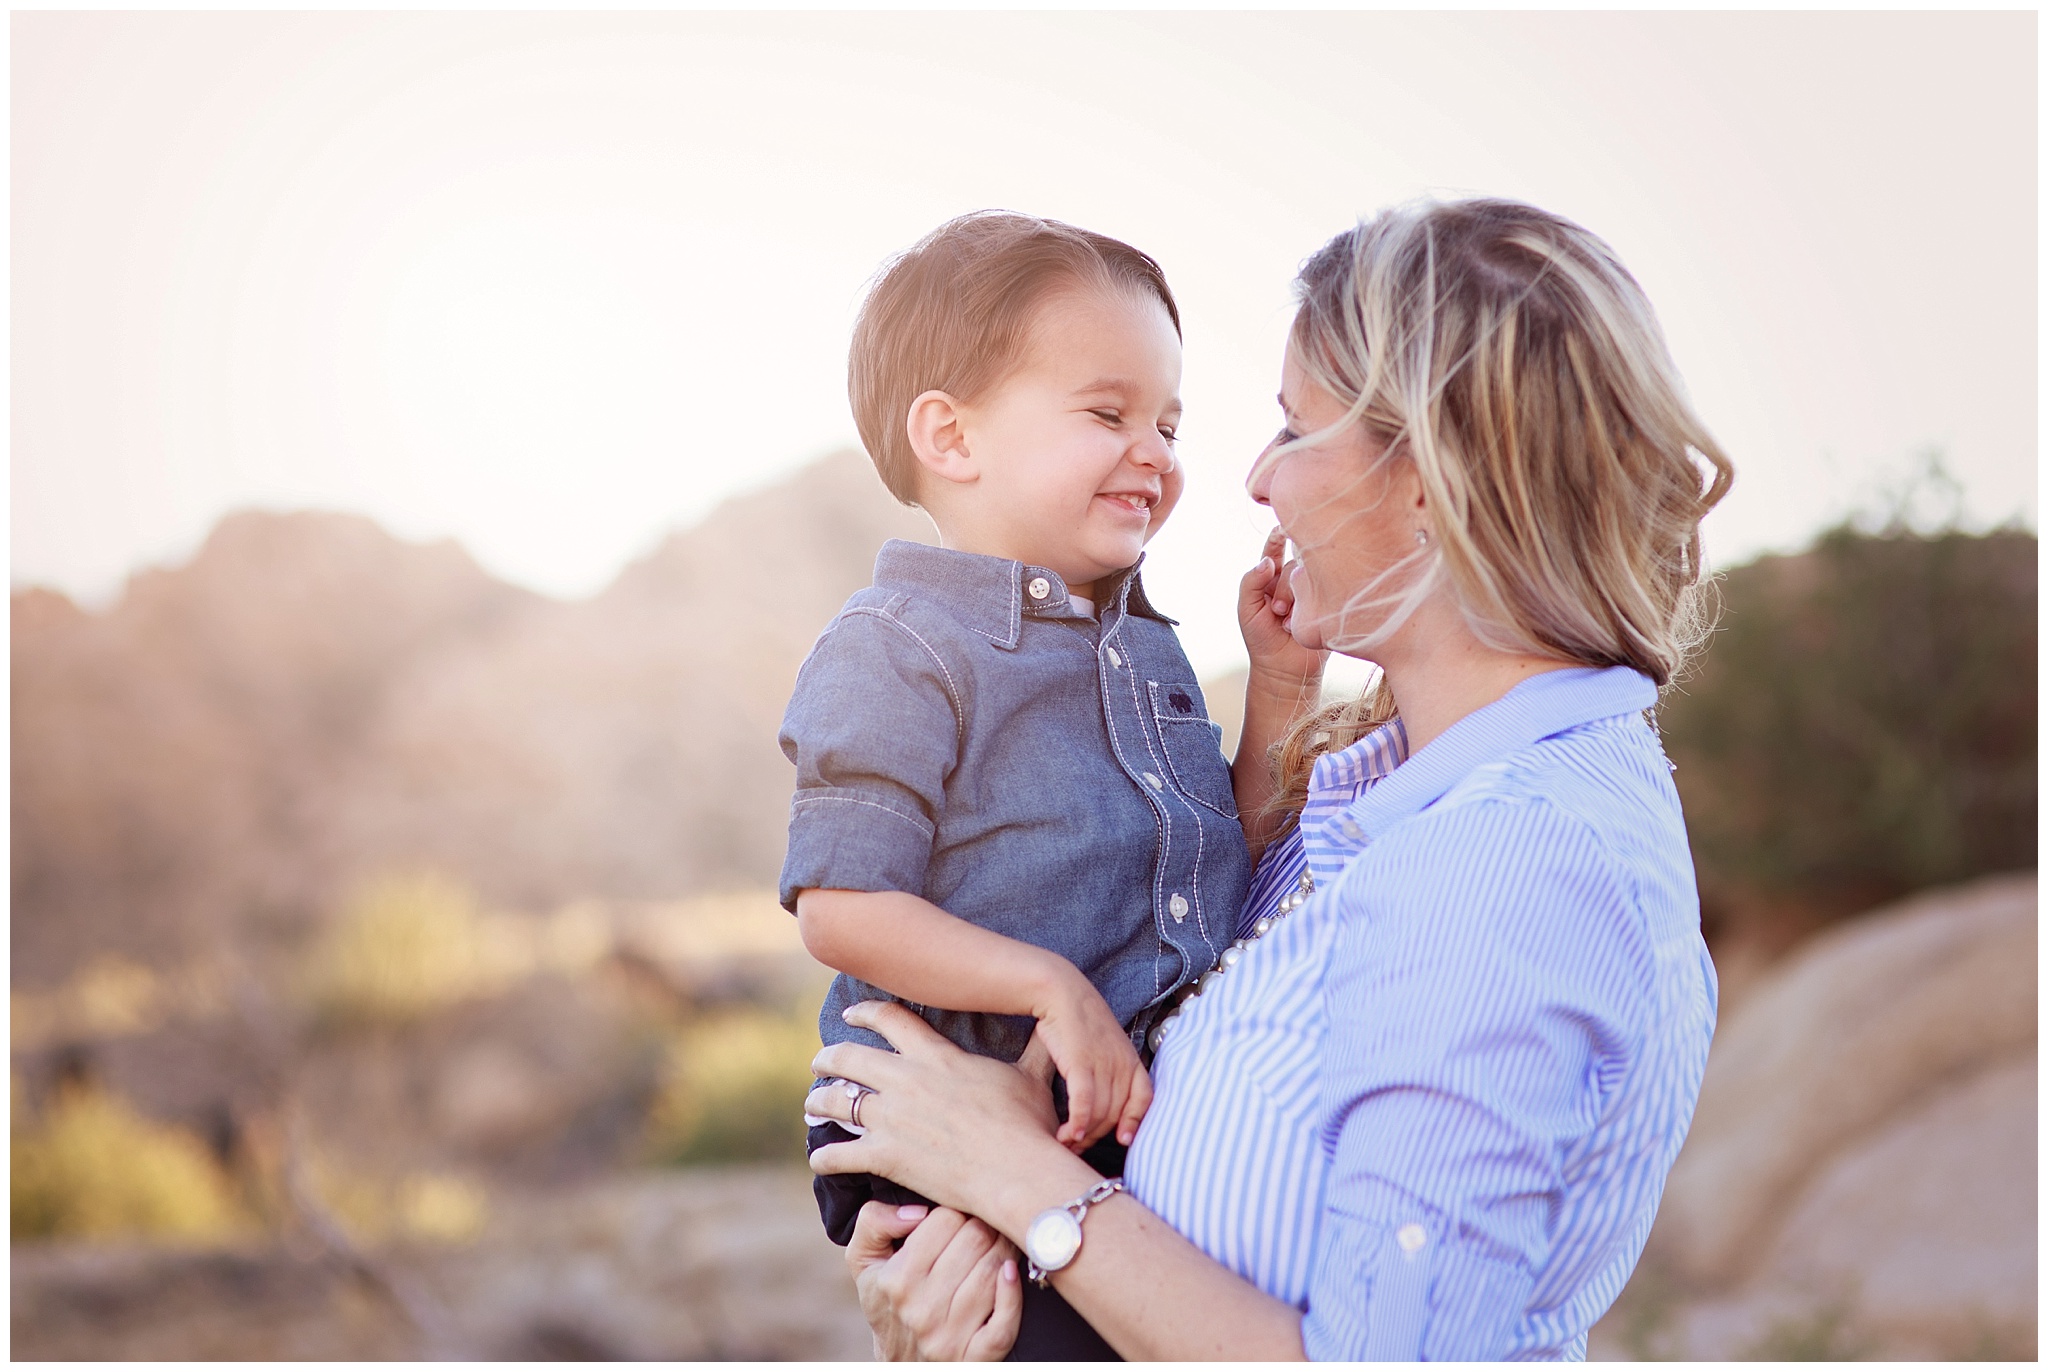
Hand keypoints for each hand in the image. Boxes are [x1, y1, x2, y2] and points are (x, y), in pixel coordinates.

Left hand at [809, 1001, 1089, 1221]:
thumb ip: (1036, 1052)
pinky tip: (819, 1159)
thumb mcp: (1033, 1079)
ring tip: (812, 1104)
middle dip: (828, 1058)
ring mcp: (892, 1117)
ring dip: (819, 1100)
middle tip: (818, 1061)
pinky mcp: (885, 1155)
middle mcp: (906, 1080)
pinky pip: (840, 1153)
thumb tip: (1054, 1030)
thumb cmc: (1029, 1125)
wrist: (1016, 1169)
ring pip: (837, 1101)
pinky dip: (825, 1156)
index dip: (867, 1013)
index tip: (852, 1015)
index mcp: (937, 1057)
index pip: (892, 1021)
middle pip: (850, 1057)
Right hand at [847, 1202, 1021, 1360]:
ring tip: (999, 1243)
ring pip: (993, 1270)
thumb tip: (917, 1212)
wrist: (899, 1364)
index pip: (945, 1221)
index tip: (959, 1216)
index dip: (956, 1211)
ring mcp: (950, 1336)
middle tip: (985, 1225)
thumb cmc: (886, 1303)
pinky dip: (1012, 1294)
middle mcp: (922, 1309)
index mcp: (897, 1279)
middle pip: (975, 1240)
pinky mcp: (976, 1358)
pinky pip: (1004, 1322)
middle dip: (984, 1225)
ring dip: (1003, 1248)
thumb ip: (874, 1223)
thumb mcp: (864, 1262)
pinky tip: (1010, 1273)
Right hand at [1033, 968, 1151, 1149]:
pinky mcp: (1081, 1063)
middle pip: (1115, 1114)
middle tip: (1077, 1145)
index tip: (1123, 1140)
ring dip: (1081, 1134)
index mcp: (1131, 1060)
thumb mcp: (1106, 1045)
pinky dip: (1077, 1122)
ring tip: (1065, 1141)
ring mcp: (1103, 1064)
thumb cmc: (1080, 1022)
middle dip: (1095, 1135)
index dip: (1135, 1122)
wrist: (1063, 993)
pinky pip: (1083, 1102)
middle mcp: (1121, 1064)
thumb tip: (1103, 1102)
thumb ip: (1111, 1070)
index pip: (1144, 1099)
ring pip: (1098, 1113)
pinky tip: (1068, 1134)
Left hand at [1239, 527, 1326, 693]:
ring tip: (1286, 621)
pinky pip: (1326, 591)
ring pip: (1309, 576)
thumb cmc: (1261, 639)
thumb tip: (1268, 560)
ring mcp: (1313, 591)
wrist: (1284, 670)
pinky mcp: (1329, 604)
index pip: (1276, 549)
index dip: (1278, 537)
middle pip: (1293, 563)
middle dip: (1282, 586)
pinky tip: (1303, 620)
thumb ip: (1250, 581)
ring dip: (1294, 598)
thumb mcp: (1246, 608)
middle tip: (1276, 610)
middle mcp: (1294, 581)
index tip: (1280, 530)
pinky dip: (1311, 605)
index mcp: (1273, 577)